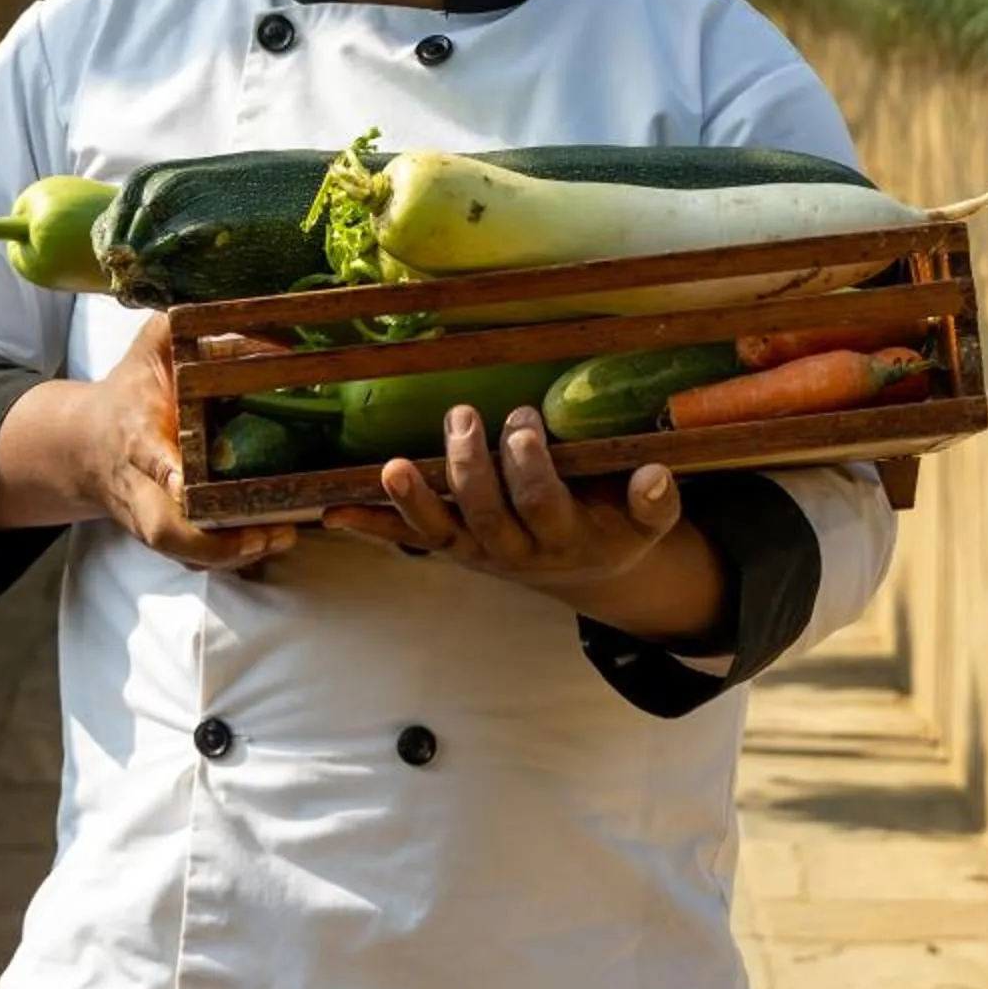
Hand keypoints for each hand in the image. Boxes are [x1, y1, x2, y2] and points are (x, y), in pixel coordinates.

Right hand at [0, 313, 295, 576]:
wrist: (85, 447)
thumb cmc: (130, 389)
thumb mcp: (153, 345)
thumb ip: (191, 327)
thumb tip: (267, 327)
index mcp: (135, 433)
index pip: (146, 455)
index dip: (165, 469)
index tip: (183, 479)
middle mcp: (140, 484)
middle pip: (164, 528)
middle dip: (210, 540)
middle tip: (266, 529)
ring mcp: (150, 515)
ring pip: (182, 550)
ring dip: (231, 552)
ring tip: (281, 535)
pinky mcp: (163, 533)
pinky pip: (192, 556)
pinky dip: (228, 555)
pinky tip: (271, 541)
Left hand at [322, 405, 725, 642]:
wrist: (592, 571)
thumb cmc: (617, 526)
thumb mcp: (648, 523)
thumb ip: (654, 501)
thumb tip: (654, 474)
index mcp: (566, 536)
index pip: (540, 502)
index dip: (527, 465)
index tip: (524, 420)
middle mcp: (517, 549)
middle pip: (485, 514)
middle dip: (471, 467)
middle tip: (464, 417)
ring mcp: (480, 550)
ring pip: (442, 531)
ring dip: (413, 499)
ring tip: (393, 465)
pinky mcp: (454, 547)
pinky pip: (410, 540)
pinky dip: (372, 527)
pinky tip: (333, 513)